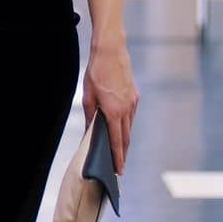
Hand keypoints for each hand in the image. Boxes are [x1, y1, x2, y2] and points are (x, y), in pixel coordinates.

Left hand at [82, 40, 137, 173]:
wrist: (111, 51)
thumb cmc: (96, 72)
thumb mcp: (88, 96)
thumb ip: (90, 116)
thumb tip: (89, 132)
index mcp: (114, 112)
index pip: (117, 141)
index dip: (118, 157)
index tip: (119, 170)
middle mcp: (127, 109)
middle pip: (126, 137)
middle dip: (123, 153)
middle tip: (120, 167)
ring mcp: (133, 102)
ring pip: (129, 126)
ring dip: (125, 139)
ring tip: (120, 151)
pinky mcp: (135, 96)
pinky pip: (131, 115)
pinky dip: (126, 124)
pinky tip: (121, 127)